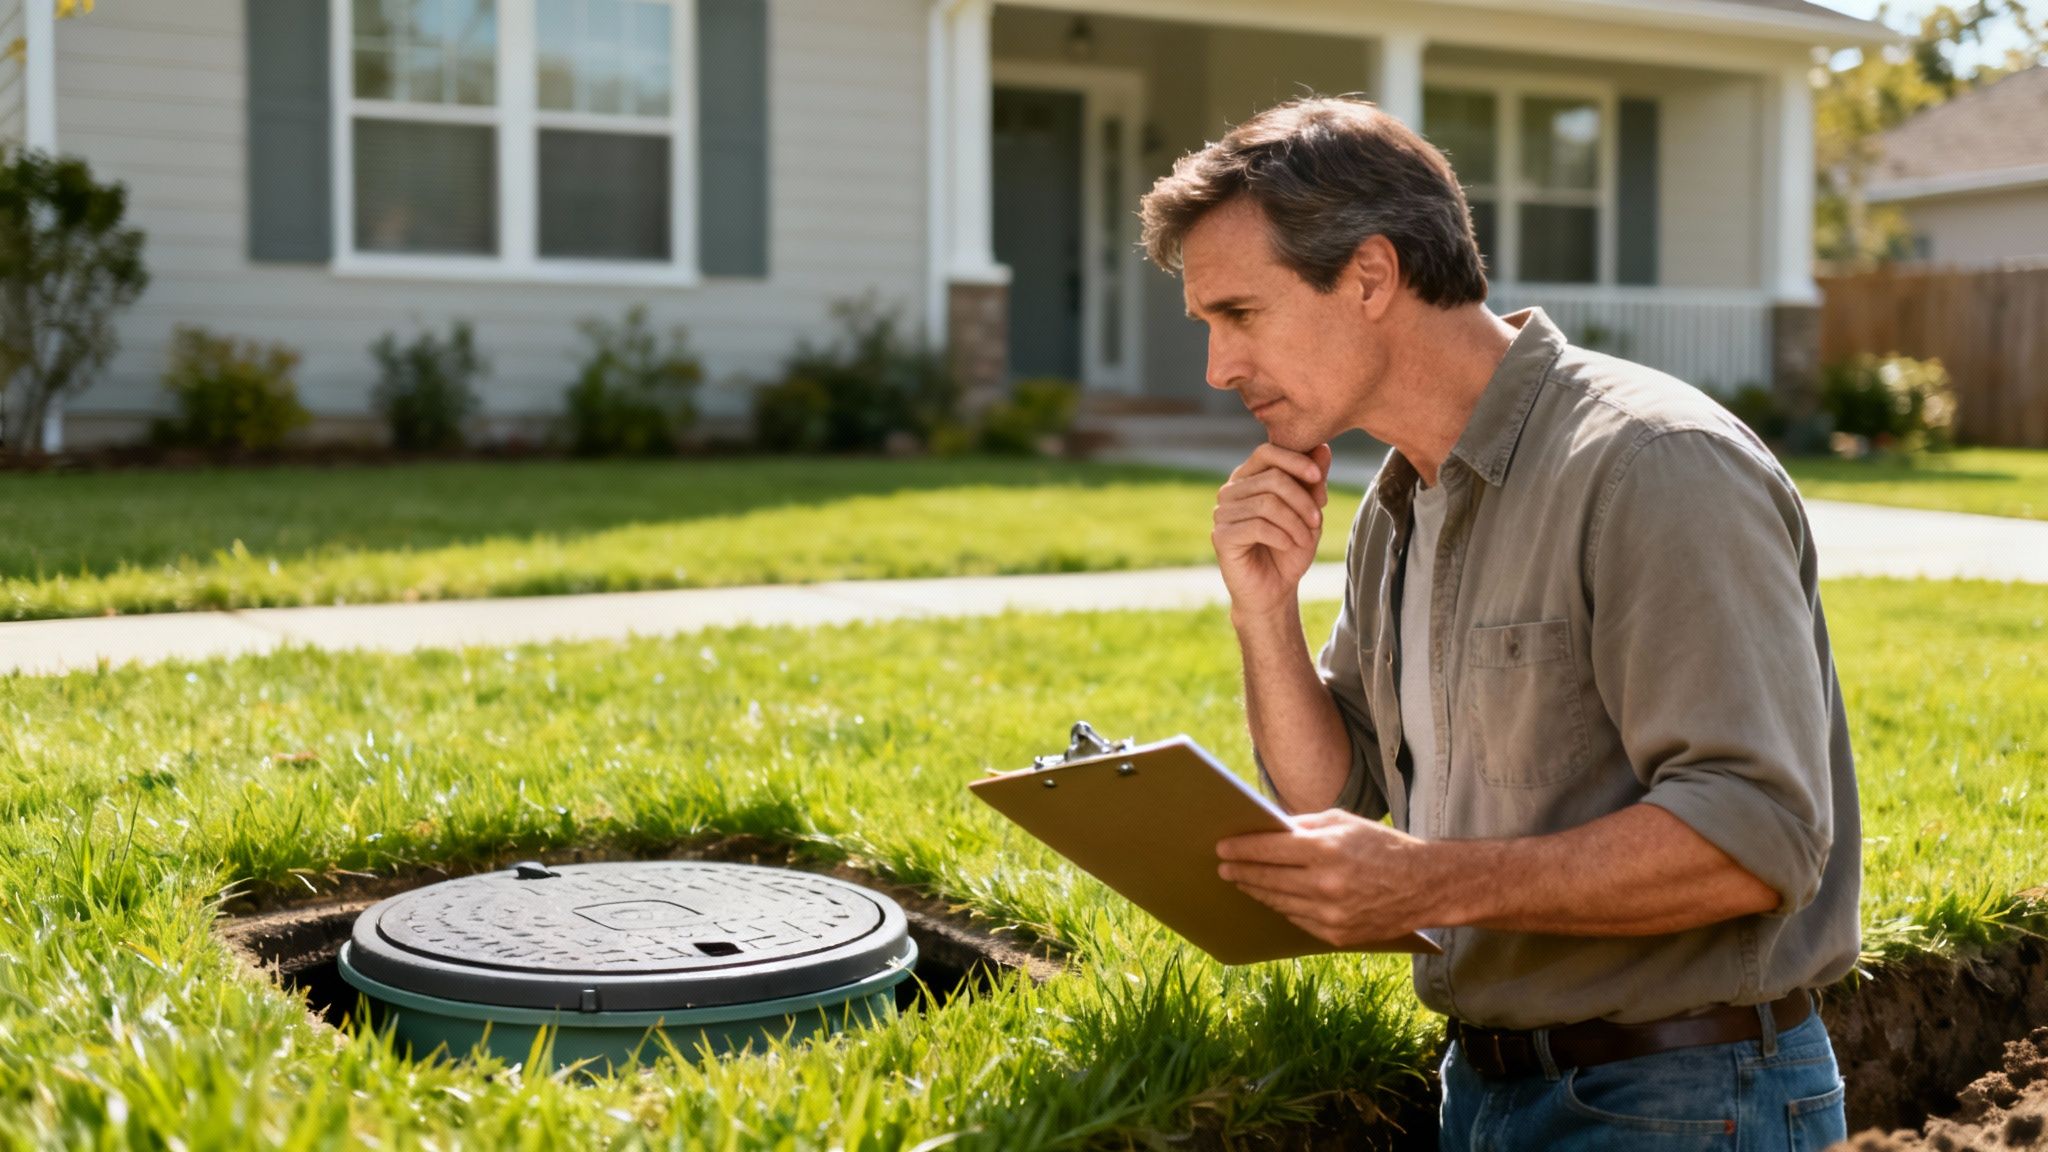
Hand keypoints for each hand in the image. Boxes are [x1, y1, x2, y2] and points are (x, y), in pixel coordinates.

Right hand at [1212, 443, 1331, 618]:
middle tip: (1317, 521)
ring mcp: (1222, 513)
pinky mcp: (1221, 536)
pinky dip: (1282, 536)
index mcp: (1248, 478)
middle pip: (1272, 478)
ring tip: (1306, 539)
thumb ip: (1314, 481)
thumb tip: (1323, 448)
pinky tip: (1289, 546)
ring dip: (1295, 522)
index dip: (1294, 460)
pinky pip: (1257, 526)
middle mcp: (1230, 491)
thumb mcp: (1309, 513)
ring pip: (1267, 503)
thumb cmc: (1290, 549)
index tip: (1318, 476)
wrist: (1274, 590)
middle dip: (1302, 499)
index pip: (1267, 452)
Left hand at [1216, 809, 1441, 946]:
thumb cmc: (1382, 846)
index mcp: (1327, 850)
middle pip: (1268, 879)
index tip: (1222, 848)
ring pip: (1279, 902)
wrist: (1425, 884)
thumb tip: (1267, 829)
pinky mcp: (1337, 935)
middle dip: (1241, 871)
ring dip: (1257, 891)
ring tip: (1242, 881)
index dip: (1241, 849)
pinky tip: (1271, 898)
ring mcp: (1331, 913)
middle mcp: (1326, 884)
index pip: (1269, 849)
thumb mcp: (1344, 823)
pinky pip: (1298, 920)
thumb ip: (1304, 827)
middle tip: (1223, 866)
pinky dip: (1282, 908)